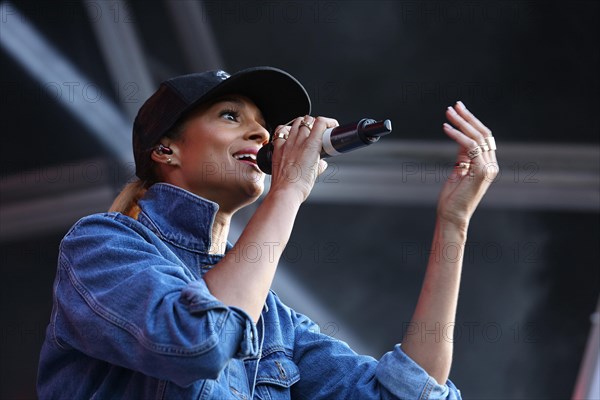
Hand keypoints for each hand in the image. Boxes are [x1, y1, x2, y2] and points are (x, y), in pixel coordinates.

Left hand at [268, 115, 337, 202]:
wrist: (286, 191)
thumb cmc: (300, 185)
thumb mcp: (316, 174)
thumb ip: (320, 165)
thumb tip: (322, 164)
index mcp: (312, 145)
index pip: (321, 122)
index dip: (328, 121)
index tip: (330, 126)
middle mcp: (299, 141)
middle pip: (307, 120)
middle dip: (314, 122)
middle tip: (317, 130)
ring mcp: (287, 143)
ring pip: (295, 123)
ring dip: (301, 124)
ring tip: (304, 130)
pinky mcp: (277, 148)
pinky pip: (279, 132)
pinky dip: (284, 130)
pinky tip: (287, 134)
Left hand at [438, 101, 498, 228]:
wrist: (452, 215)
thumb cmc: (452, 197)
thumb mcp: (458, 170)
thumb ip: (463, 155)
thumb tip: (460, 137)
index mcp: (488, 164)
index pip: (484, 136)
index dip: (471, 121)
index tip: (458, 109)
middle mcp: (492, 164)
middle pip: (483, 133)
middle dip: (467, 117)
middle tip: (454, 105)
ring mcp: (489, 168)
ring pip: (477, 137)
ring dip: (461, 122)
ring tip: (448, 114)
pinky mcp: (482, 171)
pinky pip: (470, 147)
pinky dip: (457, 135)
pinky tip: (446, 128)